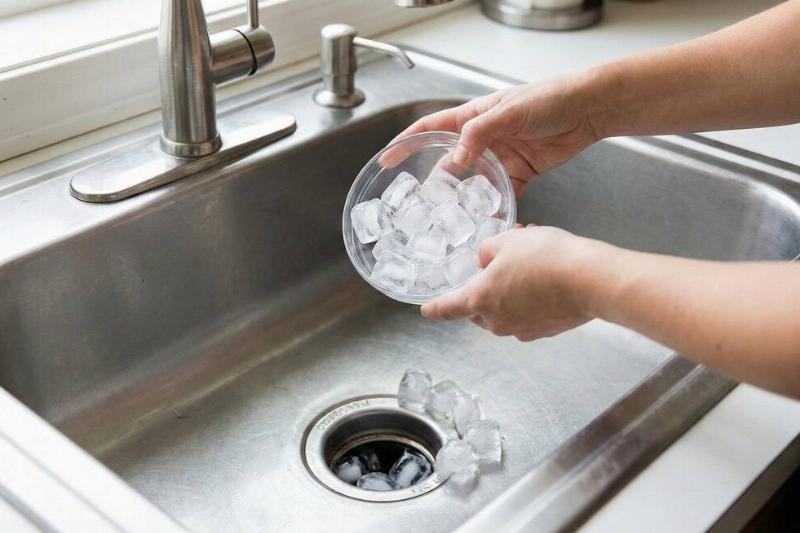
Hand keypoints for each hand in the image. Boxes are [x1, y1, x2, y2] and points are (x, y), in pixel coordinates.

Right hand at [393, 75, 603, 196]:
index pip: (431, 128)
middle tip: (423, 204)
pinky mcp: (520, 172)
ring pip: (474, 182)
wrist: (586, 111)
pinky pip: (502, 193)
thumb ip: (480, 133)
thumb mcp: (508, 112)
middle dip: (436, 182)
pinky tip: (489, 219)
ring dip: (465, 198)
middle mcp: (484, 138)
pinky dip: (496, 206)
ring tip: (453, 217)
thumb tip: (457, 158)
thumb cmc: (549, 100)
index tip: (388, 158)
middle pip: (450, 162)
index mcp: (474, 117)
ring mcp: (501, 157)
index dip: (408, 142)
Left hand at [421, 226, 609, 340]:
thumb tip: (486, 261)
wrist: (590, 280)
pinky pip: (528, 317)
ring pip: (504, 313)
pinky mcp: (545, 332)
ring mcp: (521, 330)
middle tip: (499, 266)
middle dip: (483, 291)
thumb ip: (487, 251)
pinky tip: (545, 282)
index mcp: (479, 298)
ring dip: (509, 294)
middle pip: (478, 310)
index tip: (426, 311)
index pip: (448, 307)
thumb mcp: (508, 240)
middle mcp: (497, 321)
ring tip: (528, 266)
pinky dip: (530, 302)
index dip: (435, 308)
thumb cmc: (544, 257)